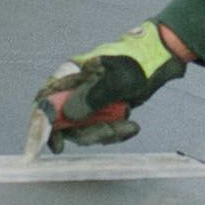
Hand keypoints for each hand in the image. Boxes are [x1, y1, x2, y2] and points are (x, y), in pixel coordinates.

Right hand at [31, 22, 190, 152]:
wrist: (162, 58)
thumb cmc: (139, 61)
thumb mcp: (118, 79)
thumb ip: (92, 97)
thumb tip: (69, 115)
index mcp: (72, 74)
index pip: (46, 100)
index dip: (42, 123)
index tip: (54, 145)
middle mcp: (76, 89)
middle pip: (66, 122)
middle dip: (87, 133)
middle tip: (108, 133)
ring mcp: (90, 100)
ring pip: (85, 129)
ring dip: (106, 133)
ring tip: (129, 125)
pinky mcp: (103, 110)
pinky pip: (101, 129)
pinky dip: (115, 132)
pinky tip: (131, 126)